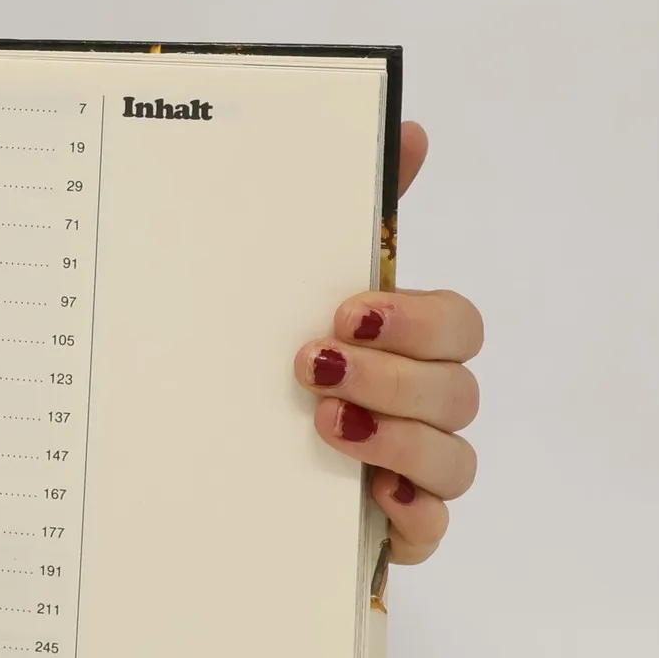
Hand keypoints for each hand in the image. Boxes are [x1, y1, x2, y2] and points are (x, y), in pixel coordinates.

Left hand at [295, 122, 482, 563]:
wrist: (198, 454)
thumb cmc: (263, 356)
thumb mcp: (289, 281)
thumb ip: (353, 208)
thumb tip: (408, 125)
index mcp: (400, 341)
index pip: (458, 323)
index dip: (417, 317)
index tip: (348, 309)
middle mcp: (419, 404)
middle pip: (460, 388)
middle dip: (395, 375)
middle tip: (314, 365)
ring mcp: (412, 471)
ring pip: (455, 459)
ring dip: (396, 438)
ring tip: (323, 424)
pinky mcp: (393, 531)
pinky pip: (433, 532)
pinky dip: (412, 513)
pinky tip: (373, 497)